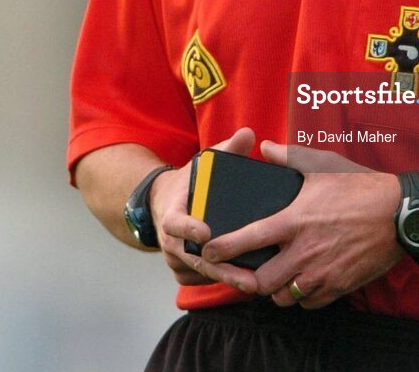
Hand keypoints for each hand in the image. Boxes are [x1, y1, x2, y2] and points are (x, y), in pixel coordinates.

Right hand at [152, 127, 258, 291]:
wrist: (163, 202)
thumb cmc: (190, 182)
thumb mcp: (204, 162)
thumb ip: (227, 149)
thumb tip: (248, 134)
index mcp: (172, 212)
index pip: (175, 223)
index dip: (190, 228)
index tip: (207, 232)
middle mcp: (170, 240)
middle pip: (194, 259)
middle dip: (222, 269)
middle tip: (248, 279)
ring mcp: (175, 258)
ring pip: (200, 273)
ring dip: (226, 280)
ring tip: (255, 285)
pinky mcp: (183, 271)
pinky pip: (200, 280)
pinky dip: (221, 283)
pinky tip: (247, 283)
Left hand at [199, 140, 403, 308]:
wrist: (398, 213)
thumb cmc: (359, 186)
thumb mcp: (322, 165)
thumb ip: (289, 157)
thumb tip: (265, 147)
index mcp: (295, 221)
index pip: (249, 239)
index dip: (224, 249)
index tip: (209, 252)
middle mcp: (303, 251)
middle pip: (261, 281)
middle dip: (250, 278)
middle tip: (250, 269)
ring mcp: (321, 273)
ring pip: (283, 297)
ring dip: (276, 289)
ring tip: (278, 275)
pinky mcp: (338, 287)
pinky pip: (308, 304)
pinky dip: (301, 297)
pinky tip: (303, 280)